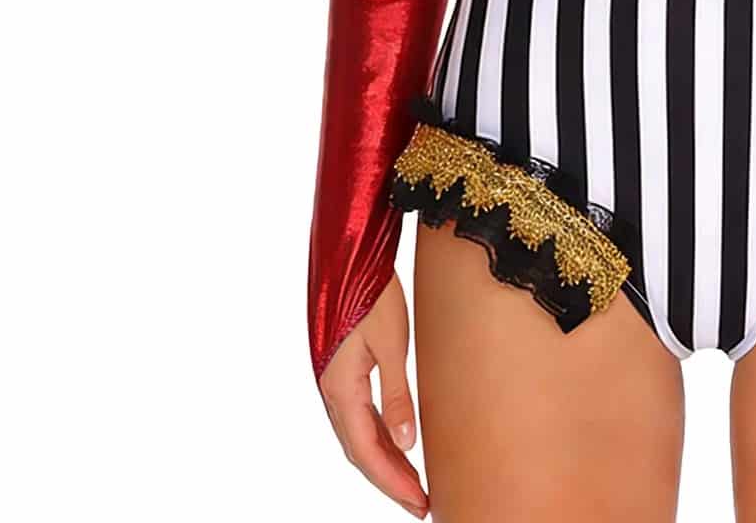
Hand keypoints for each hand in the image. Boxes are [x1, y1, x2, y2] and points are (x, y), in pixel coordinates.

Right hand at [317, 273, 428, 518]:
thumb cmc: (373, 293)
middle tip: (422, 505)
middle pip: (360, 451)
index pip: (366, 451)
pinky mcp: (343, 372)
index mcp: (340, 389)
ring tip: (416, 483)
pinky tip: (399, 444)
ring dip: (384, 463)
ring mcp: (335, 383)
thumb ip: (397, 395)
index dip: (393, 482)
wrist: (352, 257)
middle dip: (390, 481)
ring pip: (358, 437)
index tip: (421, 503)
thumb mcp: (392, 343)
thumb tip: (408, 444)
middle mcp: (333, 392)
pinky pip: (360, 417)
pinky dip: (379, 438)